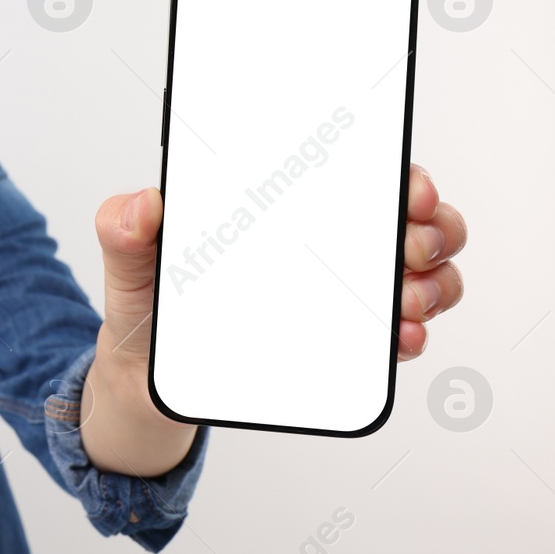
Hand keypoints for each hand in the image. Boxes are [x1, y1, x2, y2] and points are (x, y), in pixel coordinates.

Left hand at [92, 162, 467, 370]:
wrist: (146, 381)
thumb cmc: (146, 307)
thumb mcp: (127, 264)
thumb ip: (121, 229)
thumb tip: (141, 205)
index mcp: (281, 205)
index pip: (358, 172)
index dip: (400, 174)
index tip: (411, 191)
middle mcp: (324, 241)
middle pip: (411, 219)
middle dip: (432, 228)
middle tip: (408, 251)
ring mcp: (341, 291)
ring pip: (423, 272)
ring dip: (433, 282)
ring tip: (405, 300)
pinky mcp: (344, 341)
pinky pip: (400, 330)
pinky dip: (412, 331)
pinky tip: (402, 336)